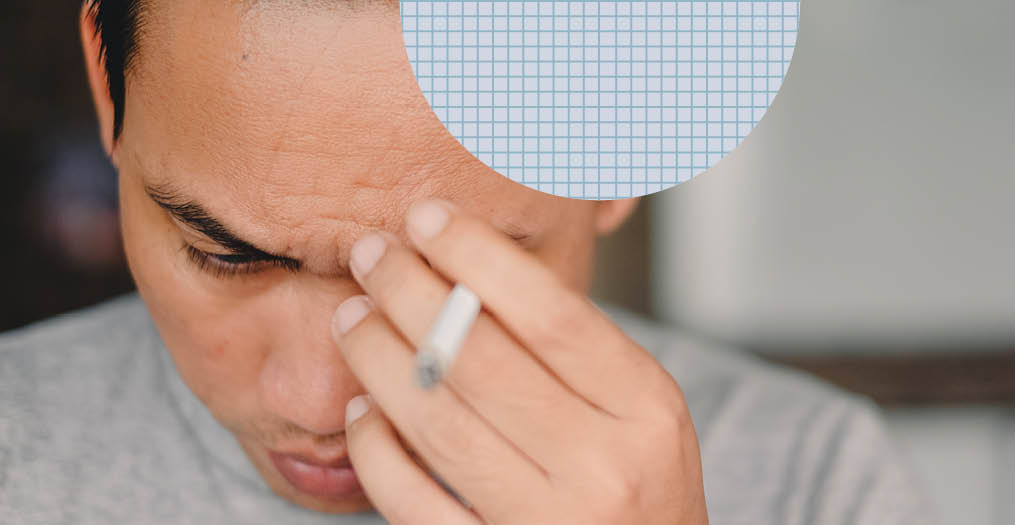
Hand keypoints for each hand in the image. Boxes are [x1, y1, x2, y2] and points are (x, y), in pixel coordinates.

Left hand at [331, 199, 707, 523]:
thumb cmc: (640, 481)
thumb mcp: (640, 405)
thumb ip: (574, 347)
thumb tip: (469, 266)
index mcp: (645, 409)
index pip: (551, 314)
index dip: (478, 257)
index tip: (428, 218)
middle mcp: (601, 465)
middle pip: (480, 360)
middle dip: (409, 293)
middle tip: (370, 253)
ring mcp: (546, 521)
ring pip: (436, 424)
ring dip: (379, 357)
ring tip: (352, 315)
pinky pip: (412, 500)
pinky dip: (374, 448)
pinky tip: (362, 408)